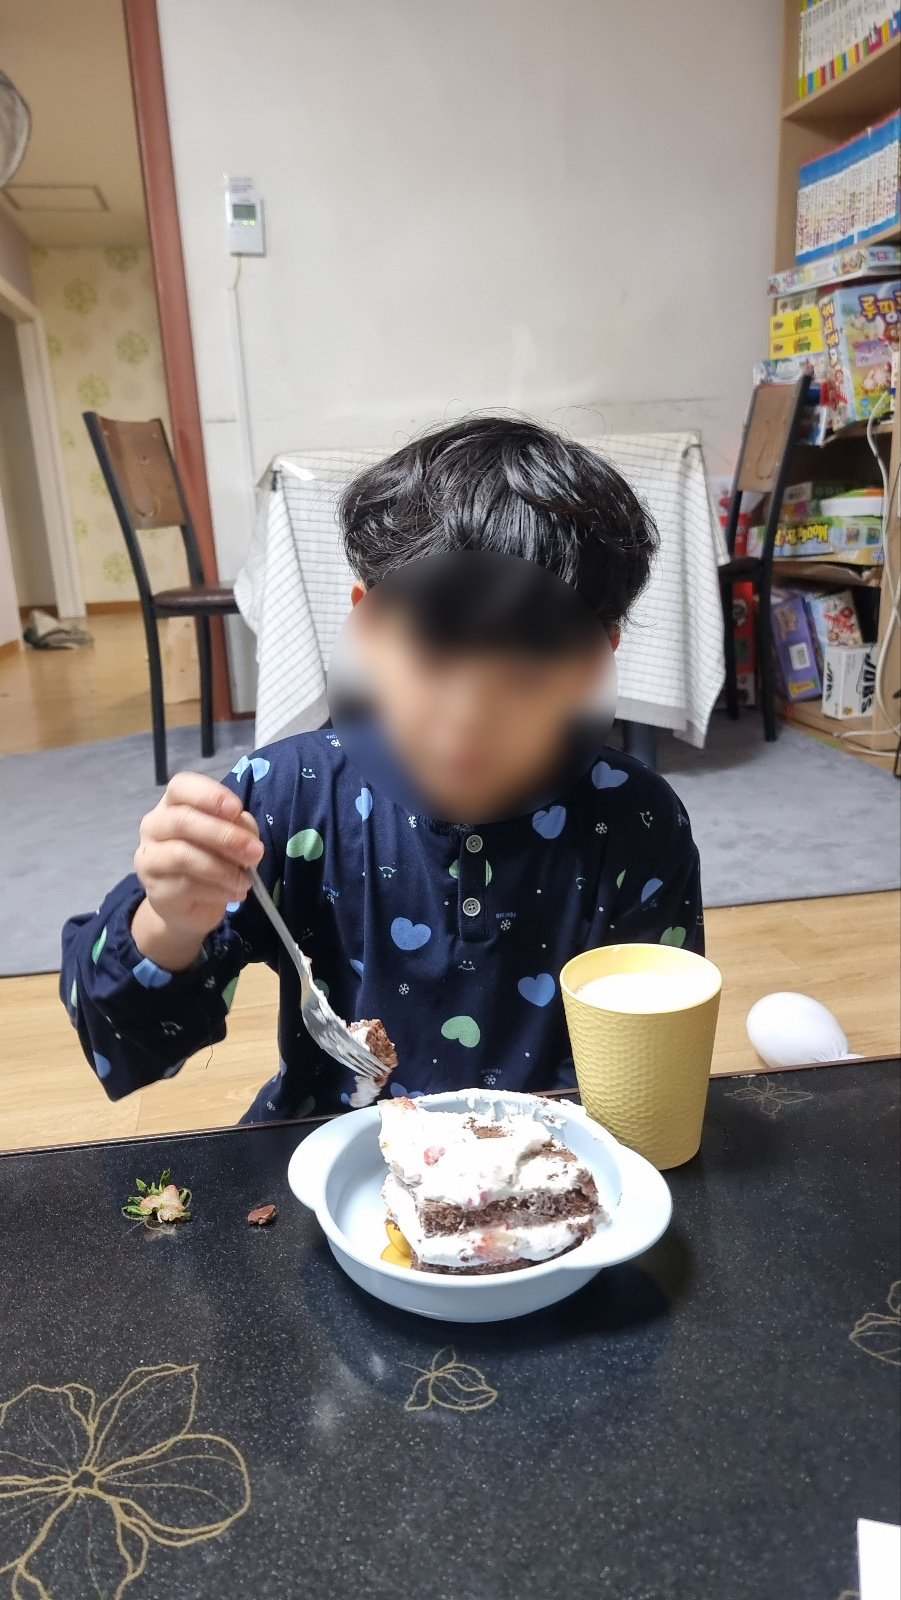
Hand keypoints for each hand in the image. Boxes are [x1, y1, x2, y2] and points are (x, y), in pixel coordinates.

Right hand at [132, 773, 263, 969]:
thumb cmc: (212, 860)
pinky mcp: (156, 890)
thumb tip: (245, 833)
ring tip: (246, 880)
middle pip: (182, 820)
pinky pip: (187, 886)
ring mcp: (150, 859)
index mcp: (174, 804)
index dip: (209, 795)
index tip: (237, 809)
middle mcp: (155, 826)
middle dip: (224, 835)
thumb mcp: (232, 837)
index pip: (181, 787)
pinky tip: (236, 893)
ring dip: (222, 868)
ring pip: (182, 855)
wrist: (192, 905)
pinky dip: (219, 890)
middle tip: (255, 852)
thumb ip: (238, 827)